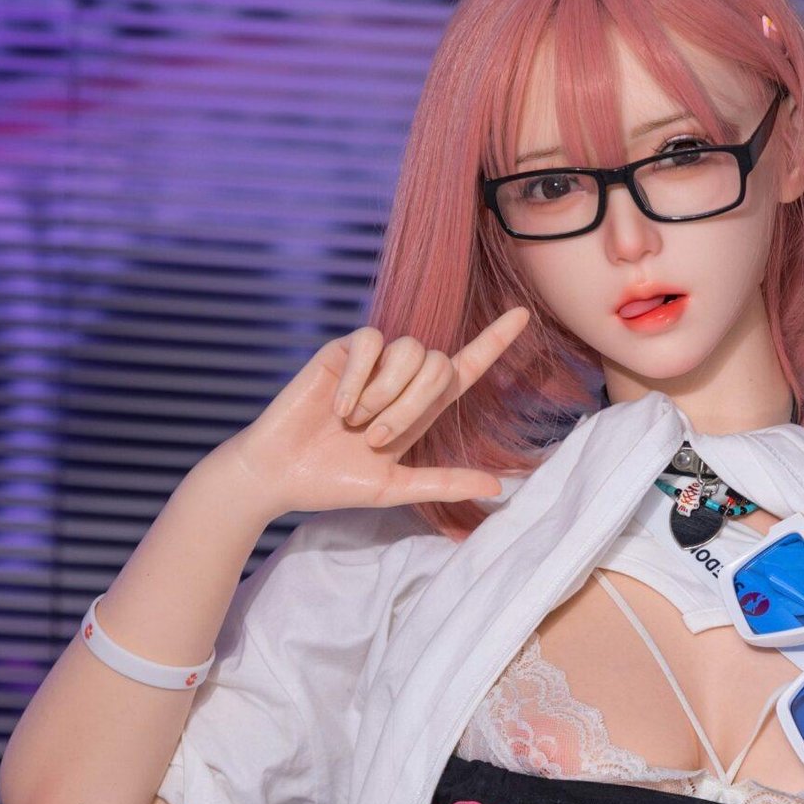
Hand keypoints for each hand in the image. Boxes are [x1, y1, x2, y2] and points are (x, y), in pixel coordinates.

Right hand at [218, 306, 530, 521]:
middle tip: (377, 439)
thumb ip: (444, 482)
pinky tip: (338, 405)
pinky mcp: (342, 351)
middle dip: (414, 405)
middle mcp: (400, 380)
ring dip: (387, 394)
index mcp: (420, 408)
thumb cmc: (333, 482)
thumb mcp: (395, 488)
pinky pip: (369, 342)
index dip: (494, 342)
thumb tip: (499, 488)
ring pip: (409, 351)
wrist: (281, 473)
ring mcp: (371, 363)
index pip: (464, 367)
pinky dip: (359, 378)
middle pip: (440, 363)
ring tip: (355, 423)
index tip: (523, 315)